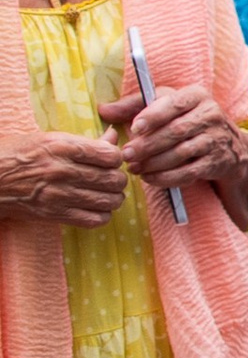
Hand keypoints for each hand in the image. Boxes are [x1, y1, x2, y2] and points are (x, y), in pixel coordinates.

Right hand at [0, 130, 128, 225]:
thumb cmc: (19, 154)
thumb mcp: (49, 139)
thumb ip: (84, 141)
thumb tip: (113, 137)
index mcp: (62, 147)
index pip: (110, 155)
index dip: (116, 159)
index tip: (111, 161)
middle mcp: (62, 171)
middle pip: (112, 179)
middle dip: (118, 179)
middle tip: (113, 179)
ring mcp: (58, 195)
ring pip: (107, 201)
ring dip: (114, 198)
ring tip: (109, 194)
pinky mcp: (54, 214)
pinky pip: (93, 220)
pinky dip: (102, 215)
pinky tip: (97, 209)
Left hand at [103, 81, 247, 201]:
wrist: (228, 146)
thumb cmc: (186, 120)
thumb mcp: (165, 105)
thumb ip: (133, 106)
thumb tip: (103, 110)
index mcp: (196, 95)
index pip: (175, 103)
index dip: (154, 116)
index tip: (134, 127)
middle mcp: (210, 115)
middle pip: (177, 131)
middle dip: (148, 145)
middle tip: (126, 154)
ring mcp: (216, 140)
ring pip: (182, 153)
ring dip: (154, 163)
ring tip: (133, 168)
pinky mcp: (217, 163)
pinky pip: (189, 172)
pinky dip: (167, 178)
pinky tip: (149, 178)